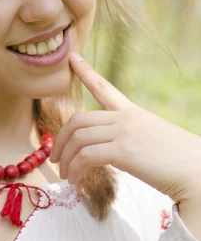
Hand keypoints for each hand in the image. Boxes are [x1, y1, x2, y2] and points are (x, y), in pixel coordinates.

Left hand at [50, 52, 200, 205]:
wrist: (199, 171)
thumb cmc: (180, 163)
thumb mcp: (153, 141)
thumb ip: (131, 140)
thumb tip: (113, 153)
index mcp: (134, 114)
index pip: (105, 88)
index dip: (86, 72)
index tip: (72, 59)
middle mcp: (126, 118)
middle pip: (79, 120)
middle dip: (61, 139)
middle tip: (55, 158)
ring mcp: (124, 132)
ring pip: (78, 138)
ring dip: (65, 158)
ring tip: (64, 175)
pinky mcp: (124, 151)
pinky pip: (85, 156)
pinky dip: (75, 169)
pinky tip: (74, 181)